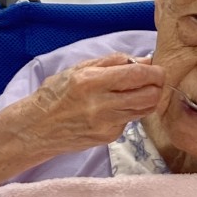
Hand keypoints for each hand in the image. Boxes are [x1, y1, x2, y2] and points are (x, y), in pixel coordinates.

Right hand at [13, 53, 164, 154]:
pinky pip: (130, 121)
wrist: (38, 127)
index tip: (157, 69)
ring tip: (136, 92)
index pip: (137, 76)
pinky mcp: (109, 137)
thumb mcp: (79, 69)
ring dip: (147, 99)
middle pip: (149, 96)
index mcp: (92, 82)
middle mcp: (101, 104)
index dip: (155, 72)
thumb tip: (143, 60)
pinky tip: (115, 107)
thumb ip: (112, 62)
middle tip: (152, 81)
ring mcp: (106, 124)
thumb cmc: (55, 94)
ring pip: (145, 109)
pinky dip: (130, 112)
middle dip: (157, 86)